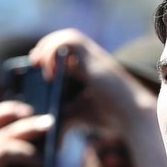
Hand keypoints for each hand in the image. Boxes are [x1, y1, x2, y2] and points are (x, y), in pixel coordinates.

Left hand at [29, 29, 145, 130]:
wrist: (132, 116)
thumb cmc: (111, 116)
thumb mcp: (79, 115)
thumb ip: (63, 117)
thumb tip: (46, 131)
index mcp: (90, 69)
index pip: (67, 49)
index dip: (49, 53)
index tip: (37, 67)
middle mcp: (93, 59)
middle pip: (66, 38)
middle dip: (45, 47)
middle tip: (34, 64)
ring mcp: (94, 56)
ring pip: (68, 36)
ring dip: (49, 46)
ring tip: (40, 66)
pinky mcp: (93, 58)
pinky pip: (69, 41)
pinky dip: (53, 52)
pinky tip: (50, 73)